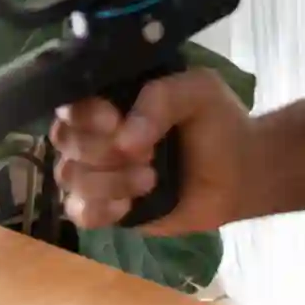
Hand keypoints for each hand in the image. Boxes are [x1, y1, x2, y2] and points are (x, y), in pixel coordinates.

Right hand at [50, 67, 252, 235]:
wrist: (240, 171)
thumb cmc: (217, 122)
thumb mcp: (199, 91)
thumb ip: (162, 99)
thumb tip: (124, 140)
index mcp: (113, 97)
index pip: (72, 101)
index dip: (84, 114)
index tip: (115, 121)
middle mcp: (96, 133)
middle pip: (65, 140)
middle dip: (102, 149)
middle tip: (148, 152)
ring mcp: (99, 171)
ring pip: (70, 176)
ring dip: (110, 180)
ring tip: (152, 178)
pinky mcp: (107, 207)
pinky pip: (78, 212)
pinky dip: (99, 209)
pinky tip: (129, 204)